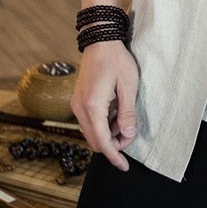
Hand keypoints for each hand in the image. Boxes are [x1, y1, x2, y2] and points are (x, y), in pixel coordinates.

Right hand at [71, 41, 138, 171]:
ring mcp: (76, 105)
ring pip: (91, 132)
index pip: (102, 142)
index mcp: (92, 107)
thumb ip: (127, 113)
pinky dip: (102, 124)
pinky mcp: (78, 100)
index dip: (114, 156)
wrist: (100, 41)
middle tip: (130, 135)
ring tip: (124, 120)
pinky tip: (115, 113)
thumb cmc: (116, 60)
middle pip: (94, 141)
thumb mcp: (129, 86)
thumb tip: (127, 136)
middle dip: (112, 145)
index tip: (124, 166)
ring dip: (108, 134)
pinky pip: (89, 122)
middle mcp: (80, 109)